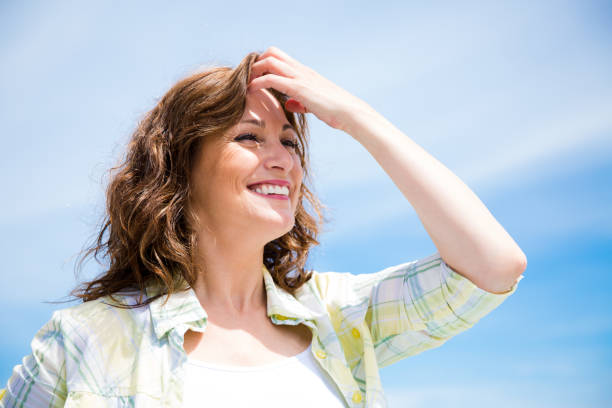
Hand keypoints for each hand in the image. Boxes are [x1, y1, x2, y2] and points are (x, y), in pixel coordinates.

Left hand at [248, 46, 372, 131]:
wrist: (350, 113)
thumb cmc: (335, 111)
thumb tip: (288, 103)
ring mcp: (300, 77)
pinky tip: (250, 91)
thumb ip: (300, 102)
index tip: (256, 76)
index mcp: (305, 73)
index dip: (265, 63)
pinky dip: (257, 83)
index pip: (280, 57)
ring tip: (245, 83)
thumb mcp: (314, 105)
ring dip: (254, 70)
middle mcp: (301, 71)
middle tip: (249, 78)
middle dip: (257, 62)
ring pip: (269, 61)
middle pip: (272, 52)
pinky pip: (272, 79)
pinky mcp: (299, 88)